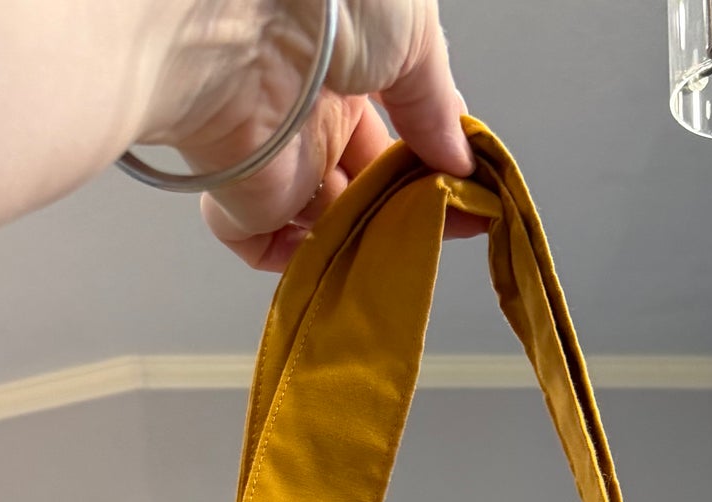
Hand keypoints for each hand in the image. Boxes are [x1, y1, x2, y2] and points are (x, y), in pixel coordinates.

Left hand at [138, 1, 479, 270]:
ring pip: (325, 221)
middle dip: (406, 211)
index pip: (390, 136)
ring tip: (408, 248)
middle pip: (362, 185)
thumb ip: (436, 107)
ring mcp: (276, 158)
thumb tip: (460, 158)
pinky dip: (303, 264)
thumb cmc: (327, 1)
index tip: (467, 192)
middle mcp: (308, 115)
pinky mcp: (244, 197)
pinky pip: (267, 247)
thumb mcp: (414, 38)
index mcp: (344, 70)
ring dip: (366, 242)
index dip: (430, 167)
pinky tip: (345, 263)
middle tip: (445, 224)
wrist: (253, 16)